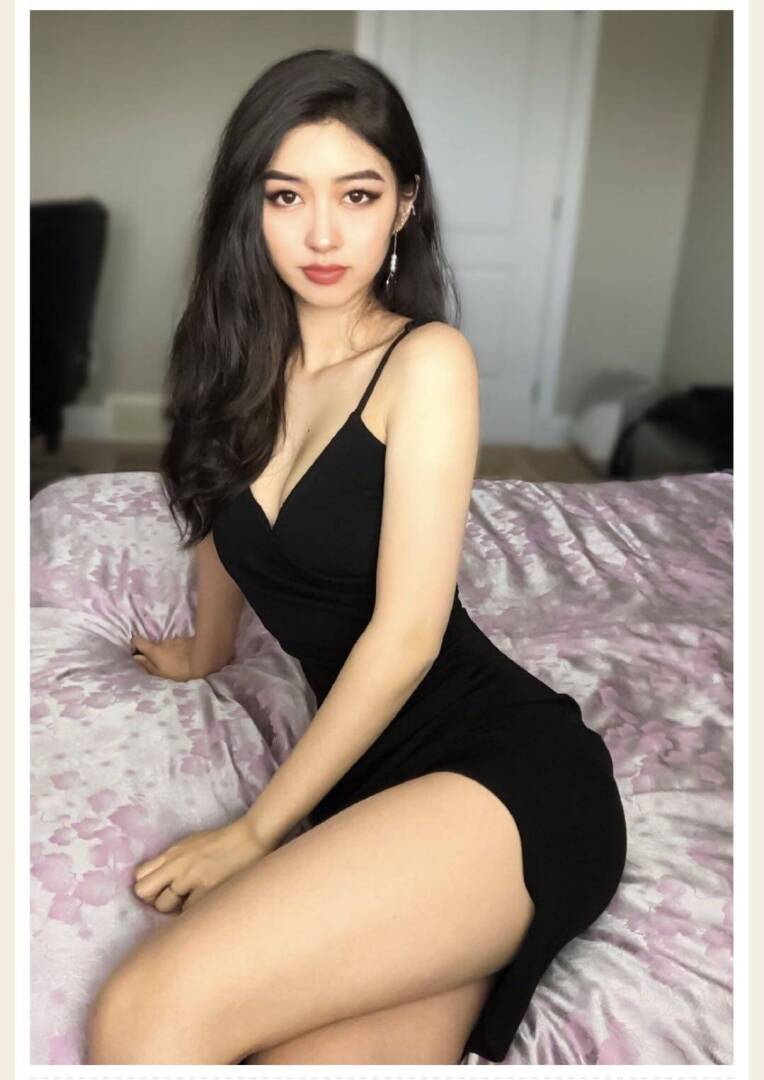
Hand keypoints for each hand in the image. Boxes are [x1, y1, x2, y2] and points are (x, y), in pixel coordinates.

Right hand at [130, 633, 196, 680]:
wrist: (202, 660)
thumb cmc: (179, 670)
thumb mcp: (160, 672)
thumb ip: (147, 664)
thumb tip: (136, 657)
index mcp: (154, 650)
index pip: (138, 640)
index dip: (135, 644)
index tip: (137, 650)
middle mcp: (162, 641)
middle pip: (155, 644)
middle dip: (157, 651)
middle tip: (163, 662)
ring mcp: (175, 639)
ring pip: (168, 644)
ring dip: (169, 650)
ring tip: (177, 661)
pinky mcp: (185, 639)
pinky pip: (178, 644)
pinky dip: (179, 649)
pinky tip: (185, 656)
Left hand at [132, 818, 268, 913]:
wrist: (251, 838)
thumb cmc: (222, 843)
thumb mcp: (190, 844)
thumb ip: (172, 861)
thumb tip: (156, 882)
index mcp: (173, 853)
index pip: (140, 876)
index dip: (148, 888)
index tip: (160, 892)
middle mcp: (177, 864)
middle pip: (143, 891)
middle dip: (155, 899)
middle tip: (173, 900)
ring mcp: (191, 877)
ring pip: (163, 906)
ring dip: (175, 908)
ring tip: (193, 902)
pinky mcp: (207, 890)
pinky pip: (187, 912)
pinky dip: (194, 912)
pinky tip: (205, 905)